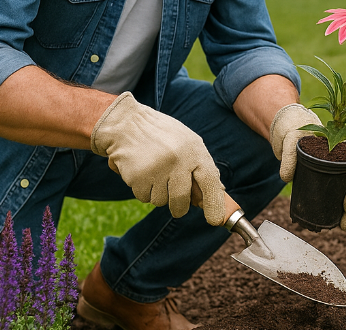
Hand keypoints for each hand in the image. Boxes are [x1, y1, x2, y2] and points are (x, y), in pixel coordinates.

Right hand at [91, 92, 224, 225]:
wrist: (126, 124)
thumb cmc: (161, 135)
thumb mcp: (187, 143)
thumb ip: (200, 167)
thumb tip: (219, 192)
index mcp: (194, 149)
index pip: (209, 181)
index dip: (214, 203)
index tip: (215, 220)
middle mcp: (178, 160)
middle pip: (181, 200)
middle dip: (178, 207)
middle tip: (174, 201)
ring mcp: (157, 168)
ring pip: (161, 201)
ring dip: (157, 194)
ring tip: (154, 173)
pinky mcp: (138, 176)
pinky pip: (144, 197)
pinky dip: (143, 190)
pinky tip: (141, 173)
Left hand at [268, 104, 345, 230]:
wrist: (292, 130)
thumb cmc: (296, 128)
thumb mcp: (290, 136)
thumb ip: (289, 153)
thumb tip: (287, 177)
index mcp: (345, 138)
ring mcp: (343, 167)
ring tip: (345, 225)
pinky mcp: (334, 178)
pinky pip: (344, 193)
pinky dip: (344, 210)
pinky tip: (340, 223)